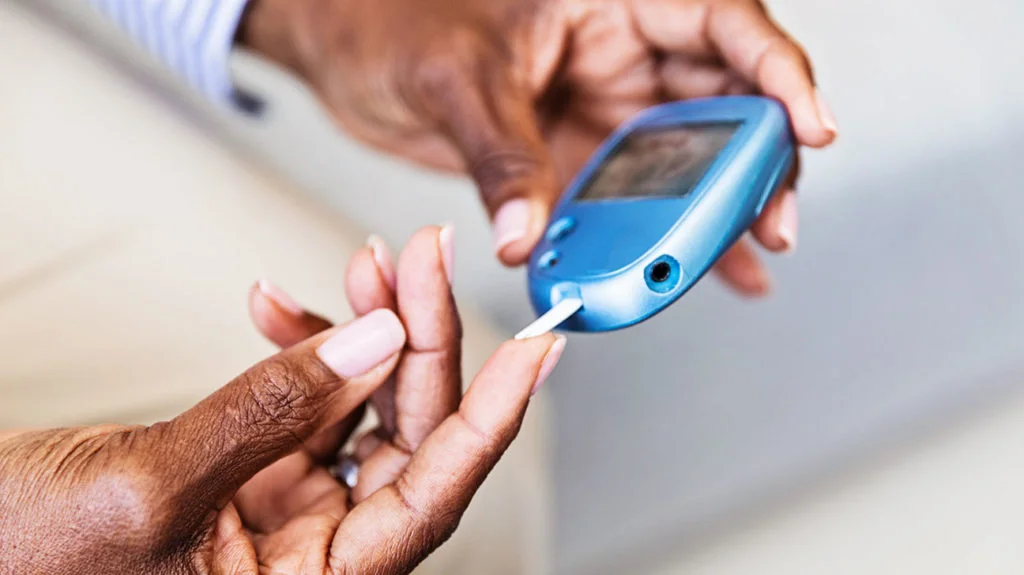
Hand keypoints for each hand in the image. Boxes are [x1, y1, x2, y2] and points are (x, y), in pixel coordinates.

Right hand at [0, 226, 563, 574]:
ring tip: (362, 266)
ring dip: (365, 328)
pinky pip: (304, 397)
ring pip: (362, 406)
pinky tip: (276, 305)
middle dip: (417, 335)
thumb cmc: (27, 561)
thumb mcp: (152, 490)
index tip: (539, 347)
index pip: (433, 494)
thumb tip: (374, 340)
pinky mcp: (251, 470)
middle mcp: (314, 551)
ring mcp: (284, 508)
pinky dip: (298, 344)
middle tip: (420, 259)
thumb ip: (271, 414)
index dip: (492, 417)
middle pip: (405, 434)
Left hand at [240, 0, 837, 293]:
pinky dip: (650, 237)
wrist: (341, 45)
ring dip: (712, 213)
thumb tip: (530, 235)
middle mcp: (621, 48)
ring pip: (684, 159)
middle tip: (769, 223)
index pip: (722, 22)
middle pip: (723, 102)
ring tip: (739, 266)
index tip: (810, 127)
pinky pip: (629, 199)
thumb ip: (501, 154)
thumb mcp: (456, 77)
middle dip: (756, 163)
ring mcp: (601, 105)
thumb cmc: (390, 17)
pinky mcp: (574, 154)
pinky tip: (679, 274)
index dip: (778, 73)